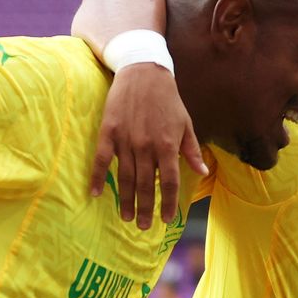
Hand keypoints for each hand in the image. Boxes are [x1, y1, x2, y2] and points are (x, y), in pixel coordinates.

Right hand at [90, 63, 205, 229]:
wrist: (143, 71)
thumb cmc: (168, 98)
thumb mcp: (185, 123)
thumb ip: (191, 150)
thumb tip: (202, 172)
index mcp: (168, 145)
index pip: (169, 183)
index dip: (168, 203)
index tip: (167, 219)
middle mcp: (147, 146)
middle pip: (146, 185)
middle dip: (145, 209)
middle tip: (142, 226)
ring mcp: (126, 140)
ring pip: (125, 177)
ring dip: (125, 200)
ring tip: (125, 217)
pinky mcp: (109, 132)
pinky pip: (101, 160)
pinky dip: (98, 178)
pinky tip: (95, 194)